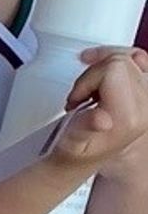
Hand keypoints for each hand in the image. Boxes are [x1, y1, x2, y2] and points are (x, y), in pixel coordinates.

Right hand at [47, 46, 147, 171]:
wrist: (93, 158)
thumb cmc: (79, 151)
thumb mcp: (73, 146)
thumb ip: (85, 130)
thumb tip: (102, 119)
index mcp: (129, 117)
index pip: (113, 68)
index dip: (87, 78)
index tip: (77, 98)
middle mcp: (145, 105)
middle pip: (120, 60)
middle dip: (92, 73)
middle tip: (80, 96)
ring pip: (129, 56)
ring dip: (103, 67)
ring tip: (91, 88)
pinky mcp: (146, 91)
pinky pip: (140, 60)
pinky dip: (122, 58)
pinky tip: (108, 67)